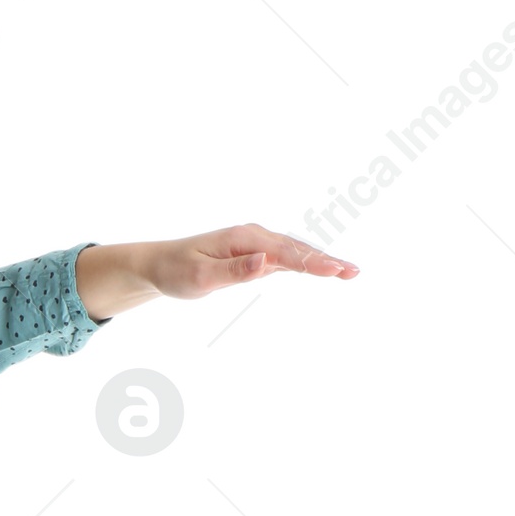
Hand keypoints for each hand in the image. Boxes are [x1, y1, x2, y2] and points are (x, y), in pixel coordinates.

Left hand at [76, 226, 358, 319]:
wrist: (159, 265)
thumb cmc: (177, 272)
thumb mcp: (201, 277)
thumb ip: (235, 272)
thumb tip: (266, 262)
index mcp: (245, 240)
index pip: (286, 253)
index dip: (313, 263)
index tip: (336, 271)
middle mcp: (255, 238)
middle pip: (298, 250)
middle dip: (326, 261)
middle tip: (354, 273)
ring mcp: (256, 246)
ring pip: (295, 253)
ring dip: (321, 261)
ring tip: (347, 272)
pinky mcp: (253, 256)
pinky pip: (285, 259)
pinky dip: (306, 263)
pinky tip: (322, 270)